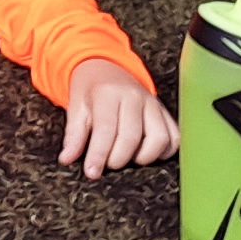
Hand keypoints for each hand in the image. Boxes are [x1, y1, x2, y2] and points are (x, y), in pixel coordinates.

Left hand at [56, 59, 177, 176]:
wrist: (107, 67)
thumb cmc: (91, 89)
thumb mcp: (76, 106)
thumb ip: (73, 134)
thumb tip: (66, 159)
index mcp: (108, 93)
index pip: (106, 128)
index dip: (99, 154)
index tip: (91, 173)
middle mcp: (135, 97)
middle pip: (132, 136)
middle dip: (118, 159)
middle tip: (107, 164)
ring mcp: (154, 104)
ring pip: (160, 138)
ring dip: (144, 156)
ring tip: (128, 158)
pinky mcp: (165, 113)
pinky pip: (174, 137)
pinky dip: (164, 152)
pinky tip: (147, 153)